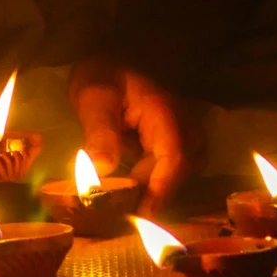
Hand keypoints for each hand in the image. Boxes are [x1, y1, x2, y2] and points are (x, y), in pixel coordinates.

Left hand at [68, 57, 203, 212]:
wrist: (112, 61)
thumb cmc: (102, 76)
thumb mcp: (94, 99)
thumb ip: (99, 133)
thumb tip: (102, 171)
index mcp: (164, 113)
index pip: (174, 156)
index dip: (161, 188)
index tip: (143, 215)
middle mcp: (182, 125)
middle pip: (183, 170)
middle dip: (156, 193)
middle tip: (123, 213)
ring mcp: (182, 134)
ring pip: (181, 173)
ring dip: (156, 189)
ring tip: (125, 202)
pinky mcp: (174, 143)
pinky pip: (172, 170)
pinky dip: (154, 183)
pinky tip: (129, 192)